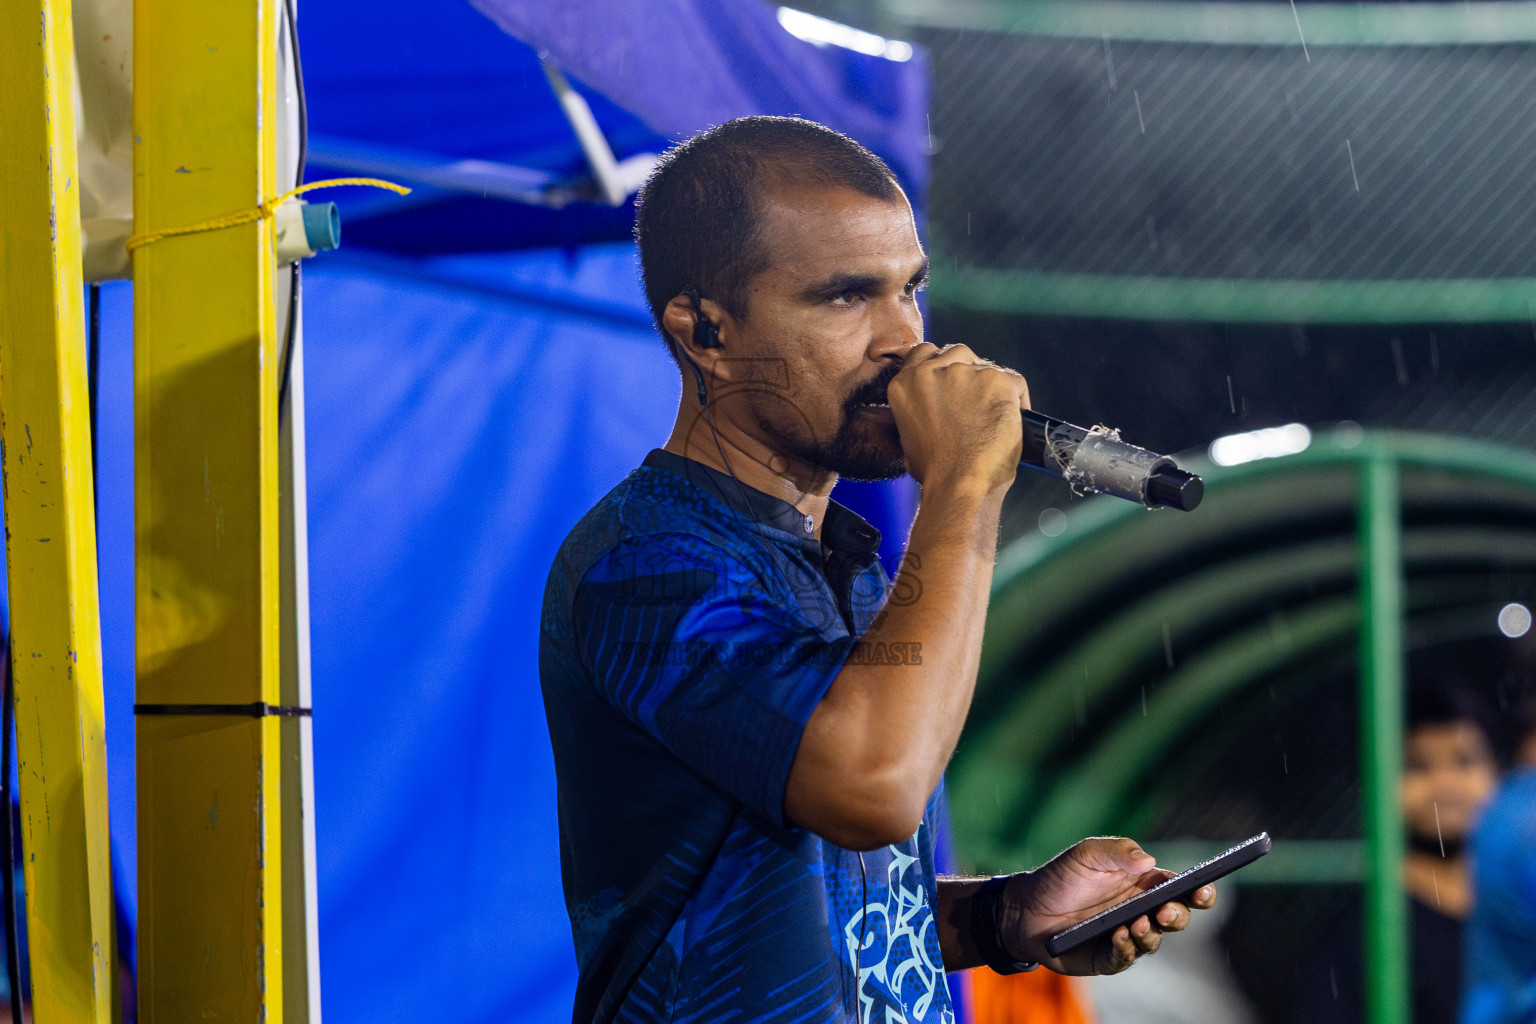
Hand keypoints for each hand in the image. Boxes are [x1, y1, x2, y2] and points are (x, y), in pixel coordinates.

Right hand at [886, 342, 1028, 493]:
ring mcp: (966, 373)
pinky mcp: (996, 380)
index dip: (942, 364)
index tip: (951, 379)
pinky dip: (1017, 399)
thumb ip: (919, 408)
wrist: (960, 483)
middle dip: (967, 370)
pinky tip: (1012, 420)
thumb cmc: (936, 471)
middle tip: (975, 400)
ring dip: (991, 384)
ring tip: (993, 414)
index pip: (925, 353)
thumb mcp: (909, 434)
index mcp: (906, 383)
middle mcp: (932, 371)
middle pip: (957, 353)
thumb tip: (933, 410)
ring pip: (986, 366)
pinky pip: (1014, 381)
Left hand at [1000, 837, 1216, 975]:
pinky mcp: (1107, 958)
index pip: (1180, 889)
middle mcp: (1140, 912)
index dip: (1199, 891)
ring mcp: (1126, 936)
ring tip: (1135, 922)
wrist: (1026, 908)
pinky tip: (1118, 936)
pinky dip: (1125, 948)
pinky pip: (1125, 957)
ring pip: (1153, 941)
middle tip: (1165, 910)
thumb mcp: (1086, 854)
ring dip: (1149, 933)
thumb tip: (1149, 861)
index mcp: (1143, 884)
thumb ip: (1116, 851)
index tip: (1204, 888)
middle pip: (1175, 918)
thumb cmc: (1061, 877)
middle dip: (1178, 915)